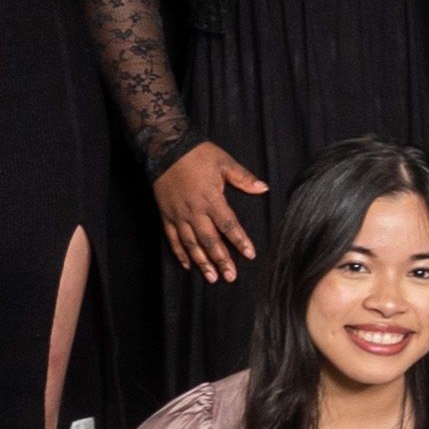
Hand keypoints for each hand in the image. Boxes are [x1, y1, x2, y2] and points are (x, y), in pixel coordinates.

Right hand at [154, 142, 268, 281]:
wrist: (165, 150)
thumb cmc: (198, 155)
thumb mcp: (224, 162)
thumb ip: (243, 178)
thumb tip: (264, 188)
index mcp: (211, 199)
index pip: (229, 225)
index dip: (240, 241)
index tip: (250, 255)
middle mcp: (194, 211)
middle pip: (210, 241)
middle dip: (221, 260)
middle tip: (231, 277)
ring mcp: (178, 215)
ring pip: (191, 244)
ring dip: (202, 262)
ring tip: (212, 278)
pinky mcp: (166, 215)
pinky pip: (172, 238)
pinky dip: (179, 253)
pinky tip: (187, 265)